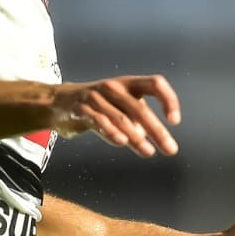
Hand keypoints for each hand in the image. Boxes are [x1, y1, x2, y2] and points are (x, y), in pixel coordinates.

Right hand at [51, 75, 180, 157]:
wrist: (60, 102)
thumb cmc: (97, 105)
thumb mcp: (120, 106)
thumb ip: (135, 121)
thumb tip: (150, 138)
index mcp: (128, 83)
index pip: (155, 84)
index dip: (168, 100)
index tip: (174, 121)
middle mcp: (114, 86)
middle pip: (140, 108)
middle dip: (157, 130)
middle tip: (170, 149)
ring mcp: (96, 97)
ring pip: (121, 118)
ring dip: (137, 137)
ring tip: (149, 152)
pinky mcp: (81, 109)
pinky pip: (99, 121)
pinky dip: (112, 132)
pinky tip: (122, 142)